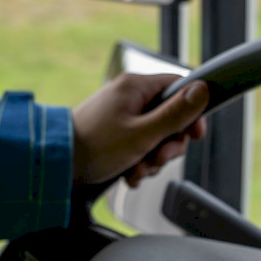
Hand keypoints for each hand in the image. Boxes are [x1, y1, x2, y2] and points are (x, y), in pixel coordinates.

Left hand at [71, 73, 208, 187]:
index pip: (179, 87)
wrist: (57, 165)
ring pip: (155, 135)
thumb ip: (176, 114)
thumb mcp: (144, 133)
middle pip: (169, 116)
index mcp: (136, 87)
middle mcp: (128, 97)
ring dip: (153, 158)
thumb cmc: (95, 147)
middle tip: (158, 158)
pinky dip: (138, 162)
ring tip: (138, 169)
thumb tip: (203, 91)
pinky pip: (139, 145)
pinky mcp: (114, 133)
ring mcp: (121, 115)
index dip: (192, 112)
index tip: (194, 135)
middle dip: (168, 144)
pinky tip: (129, 173)